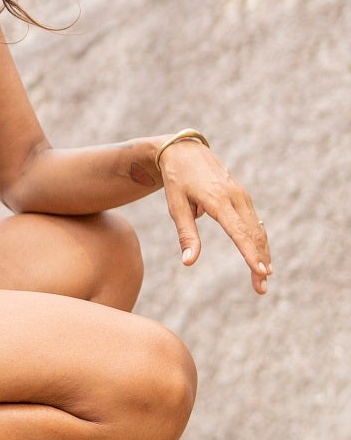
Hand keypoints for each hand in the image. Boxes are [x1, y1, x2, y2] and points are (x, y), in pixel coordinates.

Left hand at [159, 138, 272, 295]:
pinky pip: (254, 221)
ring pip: (257, 228)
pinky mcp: (243, 195)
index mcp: (217, 199)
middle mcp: (235, 196)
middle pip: (253, 233)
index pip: (238, 231)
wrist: (184, 150)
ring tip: (263, 278)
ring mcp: (241, 195)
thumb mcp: (175, 206)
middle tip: (261, 288)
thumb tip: (189, 262)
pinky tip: (261, 256)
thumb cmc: (177, 180)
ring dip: (262, 253)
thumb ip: (186, 234)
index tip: (260, 271)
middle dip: (259, 261)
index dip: (250, 252)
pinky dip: (259, 240)